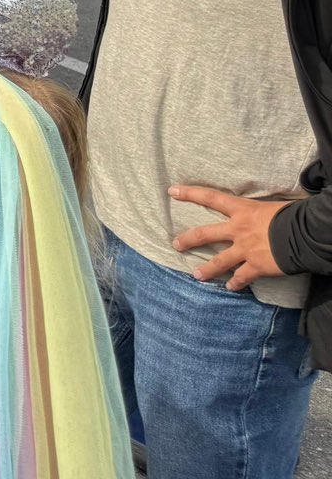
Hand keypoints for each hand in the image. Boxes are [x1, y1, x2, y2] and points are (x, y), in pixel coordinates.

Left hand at [171, 184, 292, 288]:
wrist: (306, 234)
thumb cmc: (293, 214)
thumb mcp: (271, 205)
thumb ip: (260, 211)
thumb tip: (265, 213)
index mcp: (242, 209)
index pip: (210, 197)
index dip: (190, 193)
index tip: (172, 191)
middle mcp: (238, 230)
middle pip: (205, 234)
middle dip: (188, 239)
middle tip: (175, 244)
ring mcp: (245, 249)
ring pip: (220, 261)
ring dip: (207, 269)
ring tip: (196, 275)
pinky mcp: (256, 266)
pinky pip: (242, 277)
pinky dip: (236, 283)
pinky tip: (231, 287)